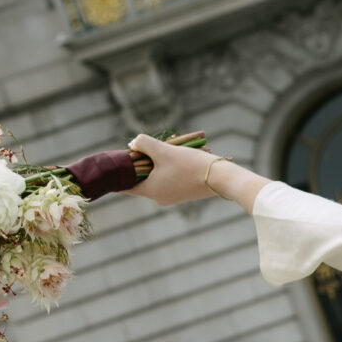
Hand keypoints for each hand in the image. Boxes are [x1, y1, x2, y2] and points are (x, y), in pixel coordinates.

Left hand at [128, 133, 253, 207]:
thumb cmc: (190, 165)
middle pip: (143, 178)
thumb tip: (132, 143)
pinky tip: (180, 157)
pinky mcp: (185, 193)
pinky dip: (171, 168)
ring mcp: (173, 197)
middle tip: (147, 146)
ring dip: (159, 163)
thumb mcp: (164, 150)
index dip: (121, 171)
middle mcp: (159, 198)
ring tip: (168, 149)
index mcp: (150, 190)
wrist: (221, 178)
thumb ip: (144, 144)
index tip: (120, 159)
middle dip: (144, 162)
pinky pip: (170, 179)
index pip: (125, 185)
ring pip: (158, 177)